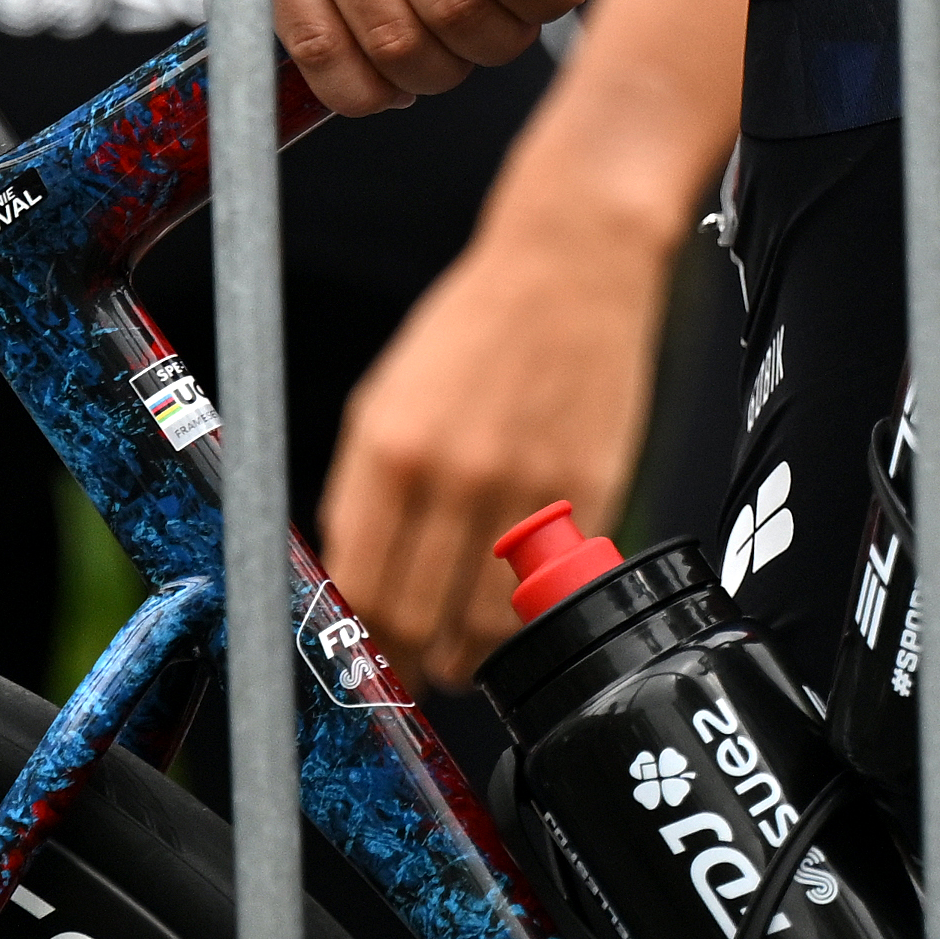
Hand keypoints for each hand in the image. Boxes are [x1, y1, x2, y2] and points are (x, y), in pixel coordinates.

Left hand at [322, 187, 677, 682]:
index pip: (357, 585)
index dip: (355, 638)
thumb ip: (364, 491)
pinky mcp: (585, 495)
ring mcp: (523, 489)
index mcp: (389, 448)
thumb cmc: (477, 325)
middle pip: (413, 617)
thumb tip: (354, 577)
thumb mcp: (386, 398)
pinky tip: (509, 619)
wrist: (572, 267)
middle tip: (404, 672)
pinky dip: (522, 623)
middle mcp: (452, 475)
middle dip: (402, 660)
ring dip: (462, 657)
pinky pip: (545, 594)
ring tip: (455, 659)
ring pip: (480, 625)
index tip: (360, 656)